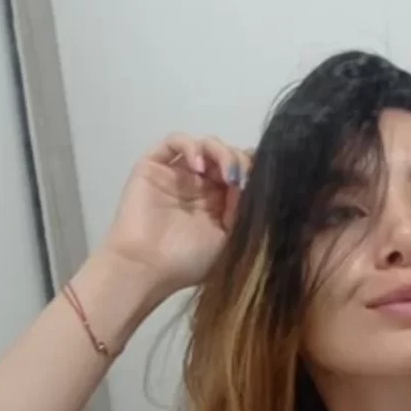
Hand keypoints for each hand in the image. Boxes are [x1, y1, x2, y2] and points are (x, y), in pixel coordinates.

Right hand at [100, 132, 248, 295]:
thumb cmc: (187, 261)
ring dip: (222, 152)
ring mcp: (177, 173)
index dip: (253, 169)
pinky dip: (192, 146)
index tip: (263, 181)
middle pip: (226, 155)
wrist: (146, 269)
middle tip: (242, 179)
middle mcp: (199, 184)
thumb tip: (252, 182)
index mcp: (218, 201)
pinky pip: (175, 141)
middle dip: (240, 161)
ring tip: (227, 174)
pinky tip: (200, 167)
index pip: (241, 171)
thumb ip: (242, 208)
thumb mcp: (227, 237)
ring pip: (205, 144)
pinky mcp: (154, 166)